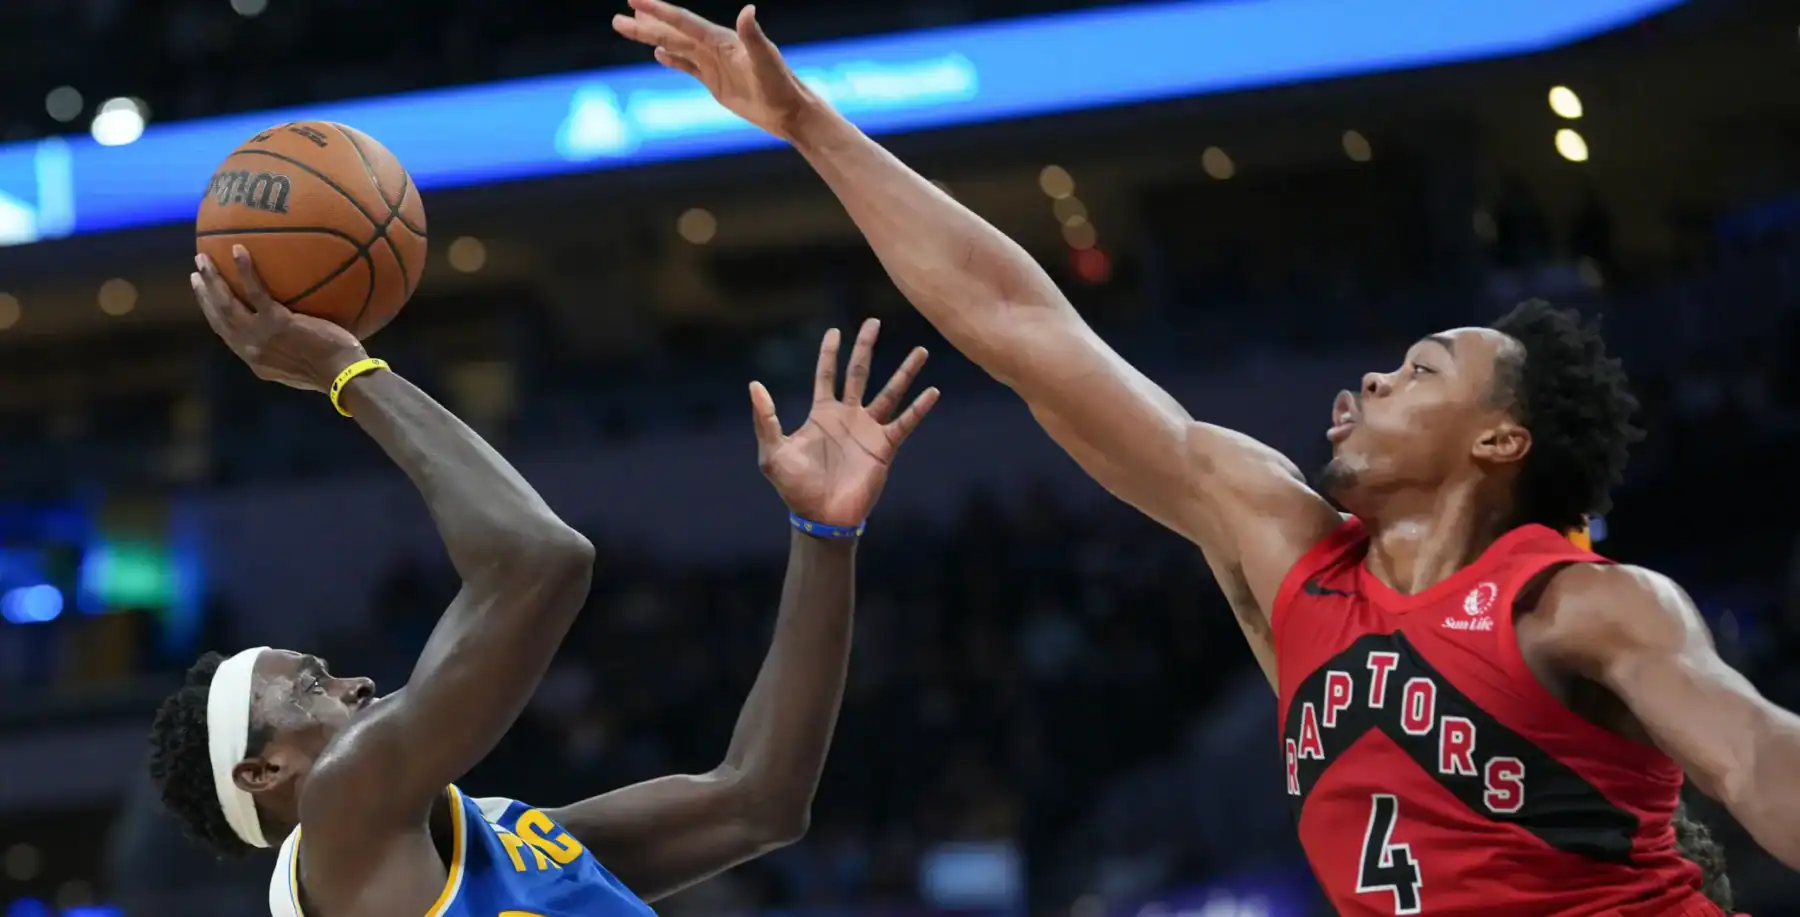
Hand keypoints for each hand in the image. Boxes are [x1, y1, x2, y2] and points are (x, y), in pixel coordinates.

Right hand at [192, 246, 365, 391]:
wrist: (341, 375)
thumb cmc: (333, 370)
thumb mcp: (299, 367)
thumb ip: (287, 350)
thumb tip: (292, 333)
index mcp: (255, 358)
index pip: (226, 334)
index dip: (211, 314)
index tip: (204, 297)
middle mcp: (249, 348)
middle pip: (218, 316)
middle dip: (204, 294)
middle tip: (196, 272)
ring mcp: (259, 334)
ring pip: (226, 302)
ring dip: (212, 279)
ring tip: (203, 258)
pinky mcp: (275, 321)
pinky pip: (255, 291)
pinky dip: (244, 270)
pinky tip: (238, 250)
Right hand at [614, 0, 818, 140]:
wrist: (790, 111)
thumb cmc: (781, 86)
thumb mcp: (766, 61)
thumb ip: (753, 36)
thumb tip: (747, 10)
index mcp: (722, 40)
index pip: (683, 22)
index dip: (658, 10)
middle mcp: (715, 48)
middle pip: (673, 32)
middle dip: (645, 24)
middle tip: (618, 17)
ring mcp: (714, 65)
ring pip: (676, 47)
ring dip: (652, 38)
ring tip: (629, 28)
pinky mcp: (715, 83)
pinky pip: (688, 67)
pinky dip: (672, 59)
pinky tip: (659, 54)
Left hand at [752, 319, 937, 527]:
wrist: (822, 517)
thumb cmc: (795, 488)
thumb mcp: (773, 452)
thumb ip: (766, 419)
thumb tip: (754, 385)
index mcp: (822, 414)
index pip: (827, 375)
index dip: (830, 353)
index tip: (835, 331)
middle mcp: (847, 416)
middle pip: (859, 372)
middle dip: (866, 347)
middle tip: (873, 322)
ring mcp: (868, 430)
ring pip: (890, 392)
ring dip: (905, 371)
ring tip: (921, 350)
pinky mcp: (884, 447)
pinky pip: (905, 422)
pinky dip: (919, 407)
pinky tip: (933, 391)